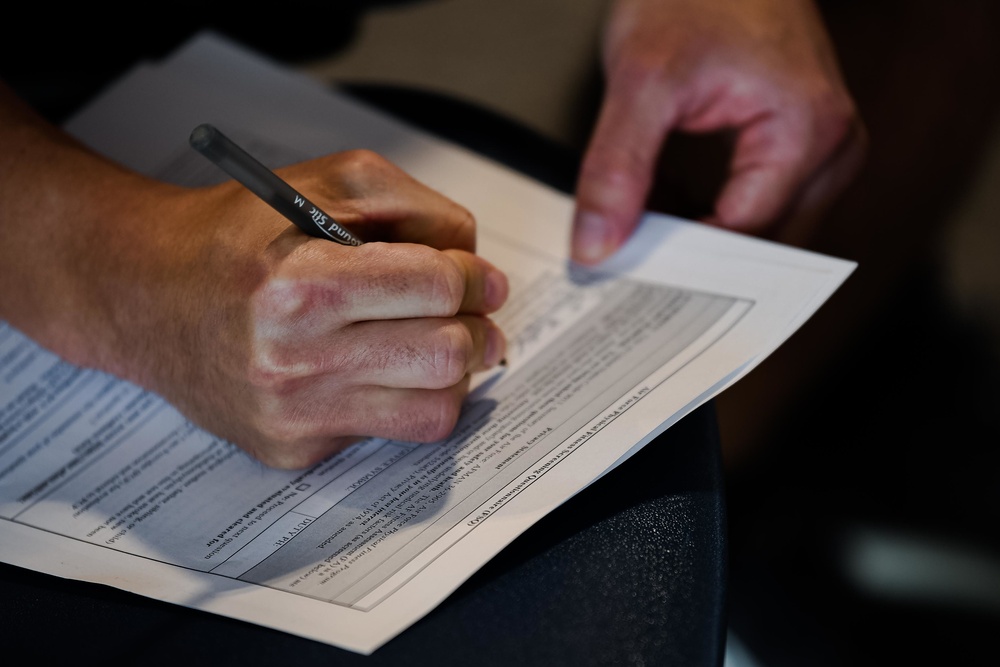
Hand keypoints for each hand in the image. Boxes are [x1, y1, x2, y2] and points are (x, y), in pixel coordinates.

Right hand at [0, 94, 507, 468]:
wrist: (149, 297)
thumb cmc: (236, 237)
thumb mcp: (319, 183)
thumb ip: (409, 204)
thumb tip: (471, 256)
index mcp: (301, 284)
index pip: (435, 287)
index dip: (476, 277)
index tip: (482, 278)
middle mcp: (294, 360)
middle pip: (445, 355)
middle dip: (478, 329)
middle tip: (476, 314)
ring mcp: (293, 415)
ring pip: (433, 409)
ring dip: (454, 373)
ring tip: (441, 342)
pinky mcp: (292, 450)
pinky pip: (390, 434)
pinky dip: (404, 398)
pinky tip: (383, 369)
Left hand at [572, 0, 866, 263]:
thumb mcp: (640, 80)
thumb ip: (616, 169)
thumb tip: (597, 246)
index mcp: (808, 133)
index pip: (744, 238)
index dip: (683, 266)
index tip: (627, 282)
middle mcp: (832, 149)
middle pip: (760, 245)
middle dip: (696, 266)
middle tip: (629, 279)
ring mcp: (822, 152)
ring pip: (760, 235)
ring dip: (702, 245)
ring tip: (643, 251)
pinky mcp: (799, 149)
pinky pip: (756, 209)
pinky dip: (710, 221)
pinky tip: (665, 221)